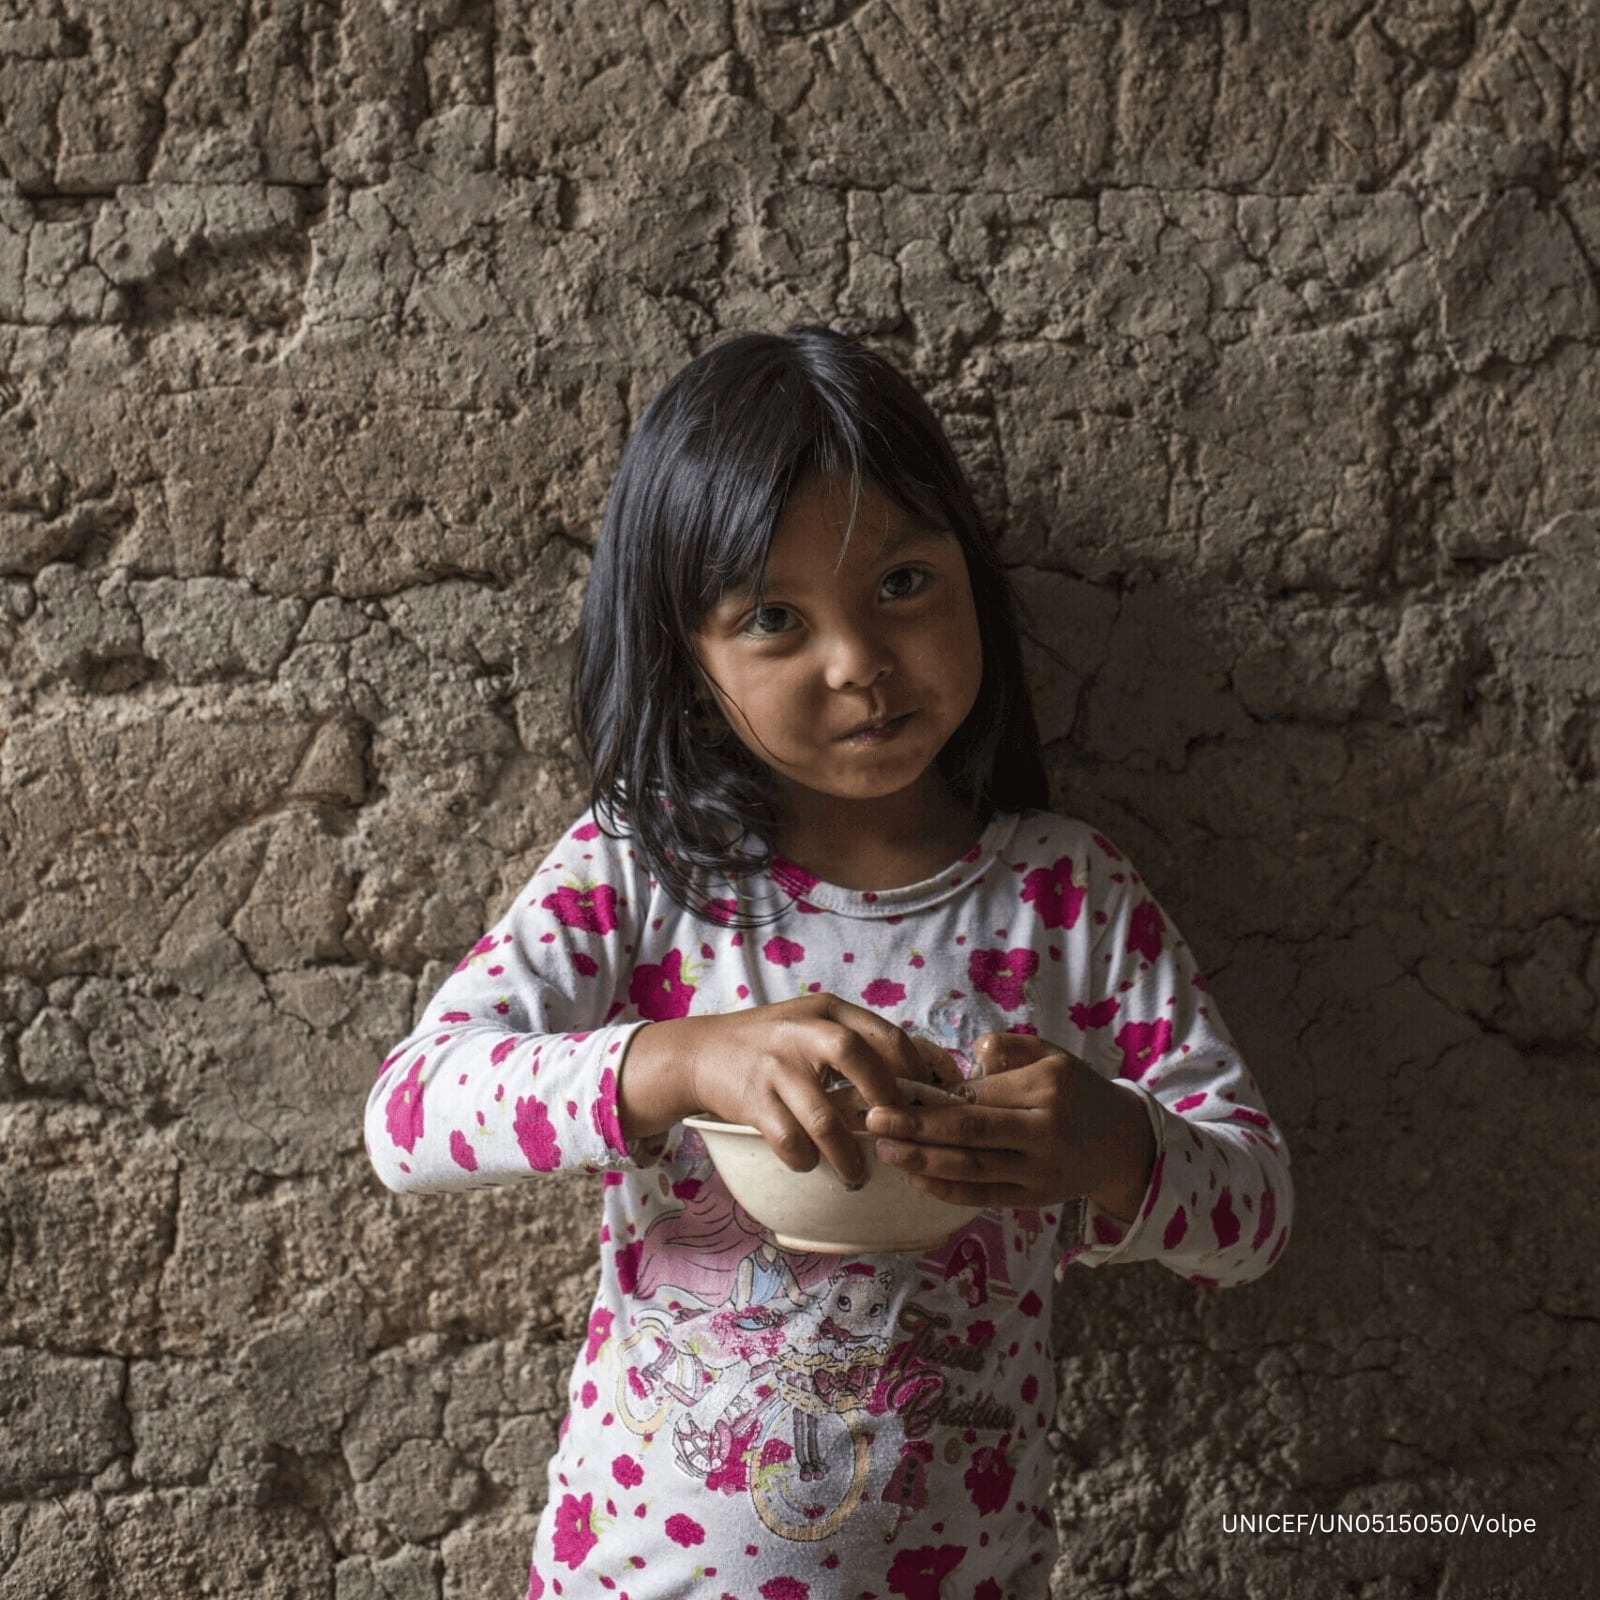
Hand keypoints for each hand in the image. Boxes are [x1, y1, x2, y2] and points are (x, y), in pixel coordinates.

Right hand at [618, 994, 928, 1186]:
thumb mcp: (811, 1023)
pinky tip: (809, 1163)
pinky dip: (805, 1160)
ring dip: (846, 1153)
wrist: (700, 1052)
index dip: (916, 1072)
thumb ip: (855, 1041)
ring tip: (854, 1171)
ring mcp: (775, 1066)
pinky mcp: (752, 1100)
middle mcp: (802, 1032)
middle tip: (896, 1132)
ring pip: (824, 1117)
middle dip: (885, 1101)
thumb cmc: (771, 1043)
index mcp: (827, 1011)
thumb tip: (919, 1077)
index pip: (886, 1035)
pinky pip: (790, 1141)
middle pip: (857, 1059)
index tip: (928, 1101)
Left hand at [863, 1031, 1156, 1220]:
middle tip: (873, 1120)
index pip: (979, 1093)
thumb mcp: (1051, 1054)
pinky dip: (945, 1189)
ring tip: (885, 1149)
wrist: (1121, 1144)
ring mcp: (1039, 1171)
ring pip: (971, 1168)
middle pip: (970, 1132)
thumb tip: (962, 1061)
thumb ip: (1007, 1049)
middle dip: (916, 1127)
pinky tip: (914, 1176)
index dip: (934, 1095)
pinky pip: (982, 1196)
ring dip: (922, 1160)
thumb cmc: (1077, 1090)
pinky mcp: (1033, 1198)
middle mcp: (1044, 1131)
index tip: (894, 1089)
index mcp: (1047, 1088)